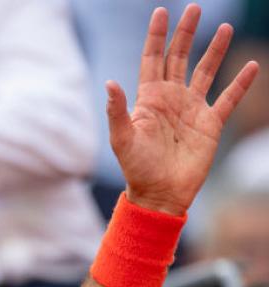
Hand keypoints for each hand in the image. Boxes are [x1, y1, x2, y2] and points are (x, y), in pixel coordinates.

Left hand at [108, 5, 258, 215]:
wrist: (160, 193)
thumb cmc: (137, 168)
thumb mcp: (122, 139)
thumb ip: (117, 110)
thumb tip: (109, 82)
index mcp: (149, 98)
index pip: (152, 59)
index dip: (156, 36)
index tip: (161, 12)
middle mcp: (171, 98)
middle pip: (180, 57)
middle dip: (186, 33)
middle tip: (193, 8)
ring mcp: (192, 109)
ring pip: (206, 71)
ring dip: (214, 49)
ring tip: (223, 27)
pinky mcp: (211, 123)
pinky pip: (229, 99)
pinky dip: (241, 83)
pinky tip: (251, 67)